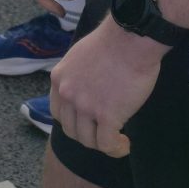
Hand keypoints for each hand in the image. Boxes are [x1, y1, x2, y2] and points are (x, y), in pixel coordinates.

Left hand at [47, 18, 162, 158]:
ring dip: (103, 144)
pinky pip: (107, 144)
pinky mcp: (107, 115)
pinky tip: (125, 145)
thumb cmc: (114, 42)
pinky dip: (116, 149)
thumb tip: (86, 90)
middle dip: (88, 136)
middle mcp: (68, 94)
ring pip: (88, 140)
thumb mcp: (81, 56)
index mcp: (59, 79)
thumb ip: (78, 76)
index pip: (58, 113)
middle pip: (71, 130)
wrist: (130, 38)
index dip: (73, 122)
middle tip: (105, 133)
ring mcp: (85, 106)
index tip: (88, 123)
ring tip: (118, 141)